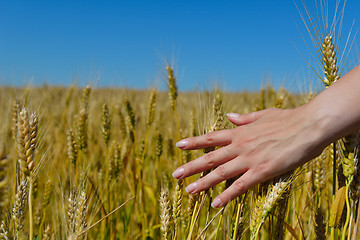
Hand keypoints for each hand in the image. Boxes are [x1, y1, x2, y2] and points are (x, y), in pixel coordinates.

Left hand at [172, 106, 327, 207]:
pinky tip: (215, 204)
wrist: (309, 126)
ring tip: (189, 191)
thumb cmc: (288, 119)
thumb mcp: (263, 115)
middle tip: (175, 175)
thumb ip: (244, 118)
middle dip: (191, 167)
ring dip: (203, 183)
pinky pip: (240, 186)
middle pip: (210, 158)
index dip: (194, 143)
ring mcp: (249, 159)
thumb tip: (230, 116)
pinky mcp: (262, 172)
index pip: (211, 138)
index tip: (179, 146)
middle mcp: (240, 146)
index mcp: (240, 132)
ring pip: (221, 173)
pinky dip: (227, 196)